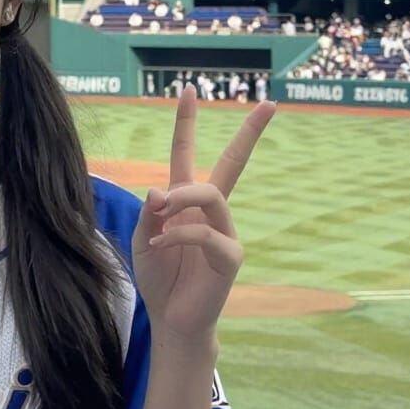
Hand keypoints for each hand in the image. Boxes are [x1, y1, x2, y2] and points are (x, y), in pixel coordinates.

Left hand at [133, 84, 275, 342]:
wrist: (170, 318)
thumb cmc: (157, 276)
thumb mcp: (140, 238)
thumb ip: (149, 212)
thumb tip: (160, 189)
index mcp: (184, 200)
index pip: (186, 153)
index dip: (186, 122)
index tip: (187, 90)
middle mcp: (210, 210)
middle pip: (233, 164)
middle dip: (250, 134)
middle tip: (269, 105)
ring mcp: (225, 231)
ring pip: (212, 194)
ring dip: (182, 198)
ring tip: (160, 212)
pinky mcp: (230, 256)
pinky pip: (206, 232)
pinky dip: (180, 234)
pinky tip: (162, 245)